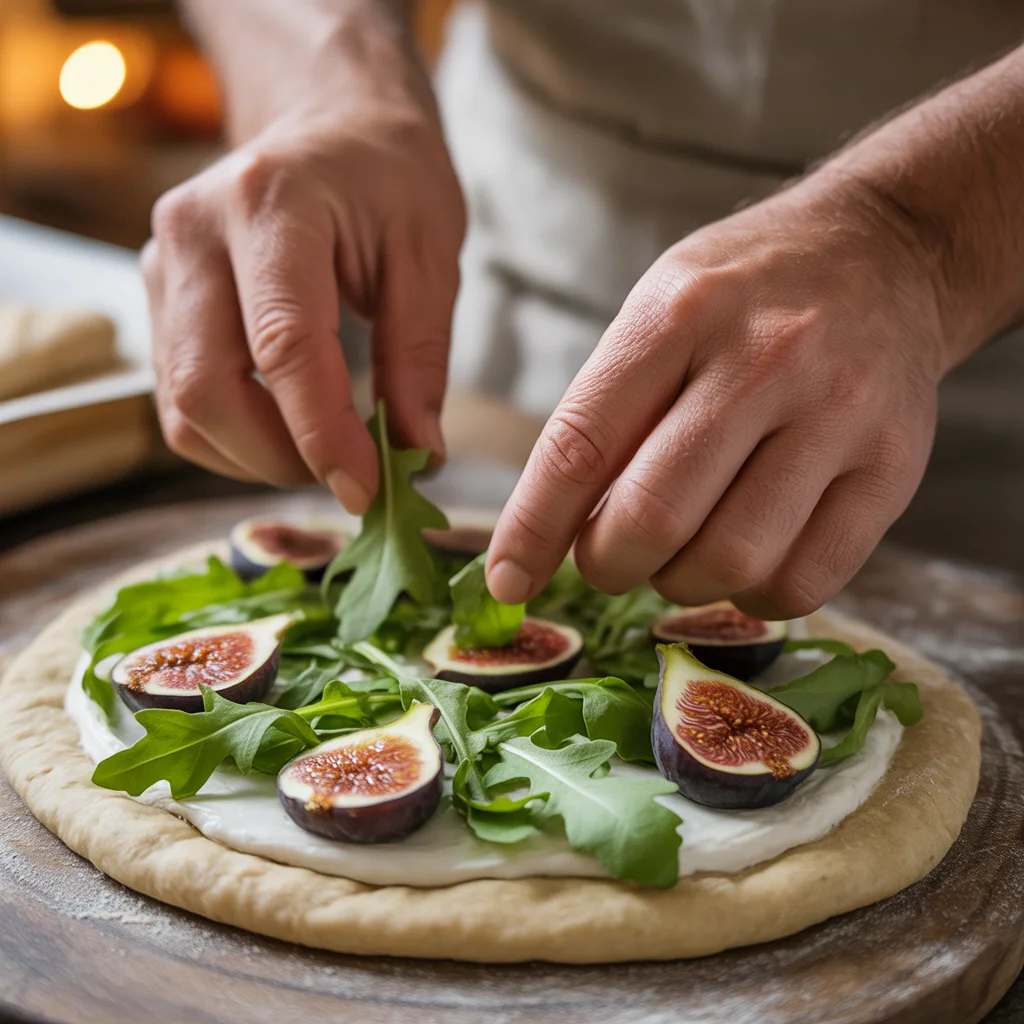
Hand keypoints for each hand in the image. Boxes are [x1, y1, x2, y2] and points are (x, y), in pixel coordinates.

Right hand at [143, 11, 463, 512]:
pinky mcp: (157, 293)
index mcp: (271, 206)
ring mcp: (162, 262)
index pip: (283, 347)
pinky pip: (179, 396)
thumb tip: (419, 456)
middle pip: (205, 388)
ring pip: (181, 404)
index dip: (323, 436)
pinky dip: (233, 435)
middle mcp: (195, 232)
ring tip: (326, 451)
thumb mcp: (430, 257)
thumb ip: (419, 359)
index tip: (369, 491)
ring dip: (254, 456)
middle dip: (279, 459)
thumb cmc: (389, 177)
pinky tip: (289, 427)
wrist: (329, 120)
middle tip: (350, 478)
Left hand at [487, 175, 946, 618]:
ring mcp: (839, 415)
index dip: (532, 529)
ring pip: (730, 561)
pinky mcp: (894, 469)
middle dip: (608, 564)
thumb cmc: (748, 291)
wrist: (886, 253)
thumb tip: (549, 533)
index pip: (581, 445)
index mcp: (680, 314)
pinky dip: (752, 596)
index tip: (507, 580)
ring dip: (680, 583)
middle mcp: (766, 360)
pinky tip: (744, 560)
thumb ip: (607, 412)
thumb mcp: (660, 310)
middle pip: (654, 517)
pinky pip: (804, 582)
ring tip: (681, 550)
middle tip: (607, 558)